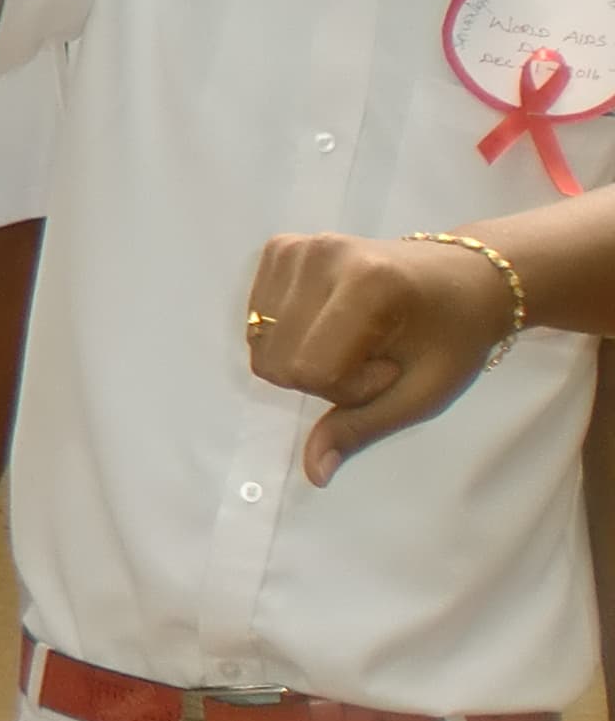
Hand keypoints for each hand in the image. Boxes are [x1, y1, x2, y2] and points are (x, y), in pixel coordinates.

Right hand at [247, 231, 518, 484]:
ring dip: (303, 355)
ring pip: (260, 342)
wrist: (465, 278)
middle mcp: (322, 254)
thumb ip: (362, 428)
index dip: (348, 389)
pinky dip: (287, 333)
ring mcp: (296, 246)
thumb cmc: (453, 337)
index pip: (309, 370)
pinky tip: (329, 320)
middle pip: (276, 359)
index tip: (392, 368)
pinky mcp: (280, 246)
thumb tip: (313, 473)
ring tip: (355, 337)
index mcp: (368, 283)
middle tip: (373, 355)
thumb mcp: (423, 393)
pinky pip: (256, 317)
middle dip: (322, 375)